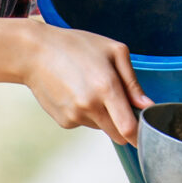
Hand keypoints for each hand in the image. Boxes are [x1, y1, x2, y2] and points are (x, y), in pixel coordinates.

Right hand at [22, 23, 156, 145]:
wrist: (35, 53)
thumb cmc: (76, 46)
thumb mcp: (113, 52)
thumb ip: (133, 82)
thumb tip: (146, 106)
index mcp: (106, 88)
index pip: (128, 128)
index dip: (139, 136)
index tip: (146, 135)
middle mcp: (90, 106)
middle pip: (117, 134)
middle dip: (124, 124)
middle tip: (118, 101)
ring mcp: (74, 116)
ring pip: (102, 127)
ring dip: (104, 116)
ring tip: (91, 88)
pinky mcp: (63, 121)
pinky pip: (85, 123)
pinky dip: (87, 114)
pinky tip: (77, 93)